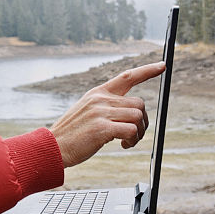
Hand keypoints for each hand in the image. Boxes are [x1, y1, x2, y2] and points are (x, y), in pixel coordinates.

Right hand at [49, 61, 165, 167]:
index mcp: (98, 93)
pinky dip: (132, 140)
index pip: (127, 77)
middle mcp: (100, 99)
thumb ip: (107, 108)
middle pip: (139, 103)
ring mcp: (101, 112)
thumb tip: (132, 115)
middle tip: (134, 135)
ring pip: (138, 117)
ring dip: (139, 133)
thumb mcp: (88, 112)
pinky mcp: (102, 128)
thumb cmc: (71, 134)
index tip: (162, 65)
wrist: (52, 148)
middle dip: (142, 121)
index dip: (147, 71)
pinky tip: (122, 145)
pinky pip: (131, 130)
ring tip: (127, 142)